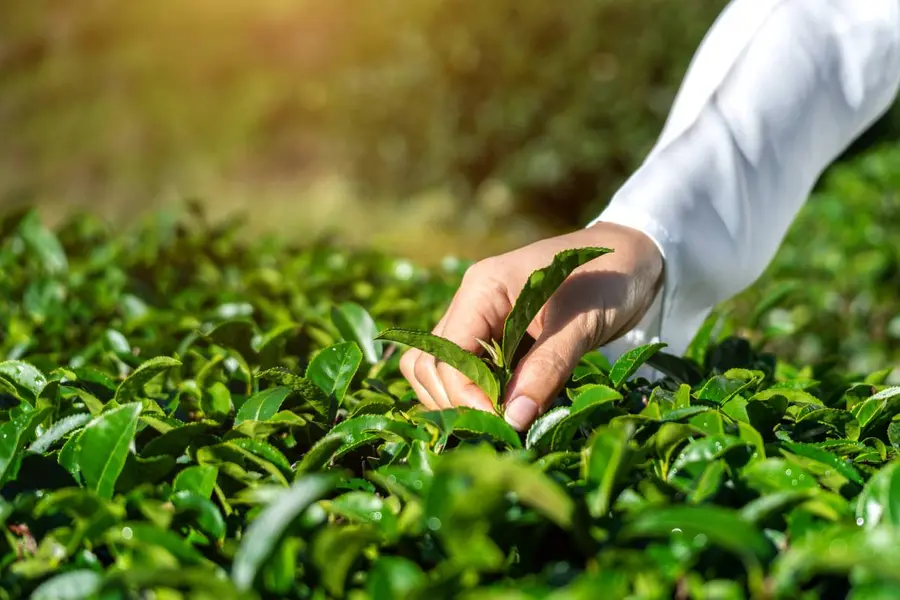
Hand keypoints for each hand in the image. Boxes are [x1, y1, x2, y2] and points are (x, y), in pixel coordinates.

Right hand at [399, 221, 663, 430]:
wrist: (634, 258)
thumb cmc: (609, 280)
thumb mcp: (581, 325)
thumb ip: (546, 370)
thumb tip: (512, 419)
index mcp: (482, 289)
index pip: (446, 353)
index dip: (464, 394)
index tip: (501, 422)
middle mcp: (470, 303)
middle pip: (428, 364)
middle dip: (455, 401)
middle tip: (499, 427)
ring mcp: (478, 320)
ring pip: (437, 370)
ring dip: (459, 401)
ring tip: (501, 421)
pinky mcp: (493, 337)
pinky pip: (466, 371)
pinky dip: (478, 395)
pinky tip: (507, 409)